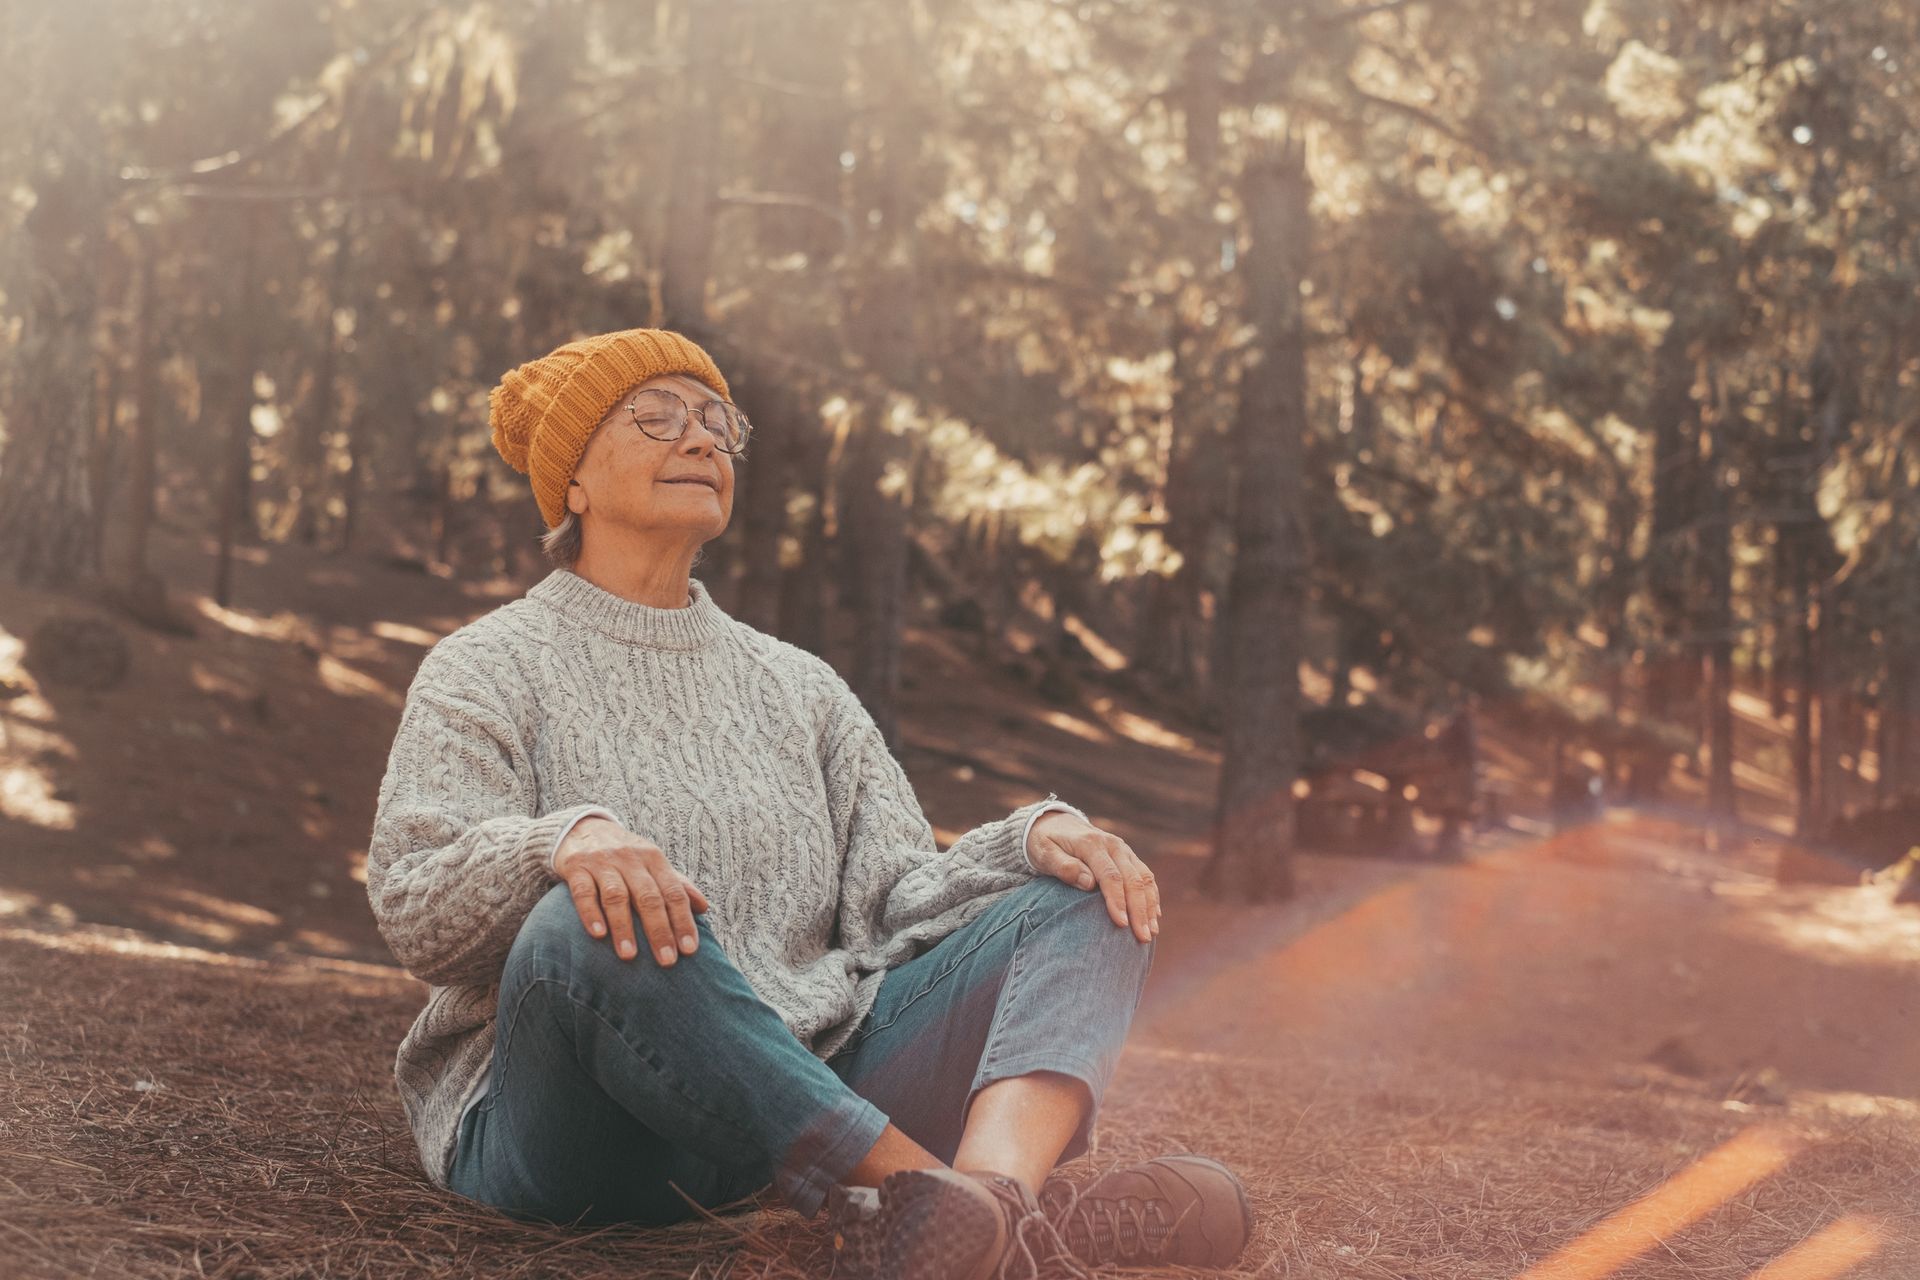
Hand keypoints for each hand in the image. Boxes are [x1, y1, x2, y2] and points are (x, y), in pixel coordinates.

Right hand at [554, 817, 709, 965]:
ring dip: (624, 927)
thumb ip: (677, 884)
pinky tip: (598, 935)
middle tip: (667, 960)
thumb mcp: (653, 863)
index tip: (689, 950)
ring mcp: (603, 862)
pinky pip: (584, 892)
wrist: (583, 828)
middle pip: (648, 896)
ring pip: (616, 896)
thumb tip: (704, 907)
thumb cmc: (625, 855)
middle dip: (659, 930)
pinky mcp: (576, 867)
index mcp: (654, 859)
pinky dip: (591, 914)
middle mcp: (631, 859)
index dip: (683, 921)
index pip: (673, 892)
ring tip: (629, 956)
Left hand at [1025, 810, 1159, 942]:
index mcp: (1091, 843)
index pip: (1110, 875)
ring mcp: (1123, 850)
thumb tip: (1088, 884)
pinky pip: (1146, 876)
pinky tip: (1155, 916)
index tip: (1121, 924)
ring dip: (1150, 906)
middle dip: (1139, 910)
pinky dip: (1152, 896)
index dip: (1117, 900)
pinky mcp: (1128, 857)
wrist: (1055, 824)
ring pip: (1144, 878)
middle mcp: (1112, 845)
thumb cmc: (1046, 843)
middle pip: (1132, 879)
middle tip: (1142, 938)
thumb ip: (1064, 866)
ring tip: (1151, 933)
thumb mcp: (1044, 852)